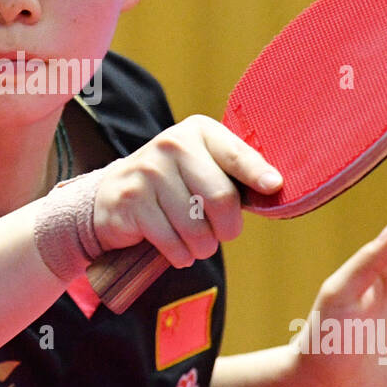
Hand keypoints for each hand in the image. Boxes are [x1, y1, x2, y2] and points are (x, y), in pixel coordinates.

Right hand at [91, 115, 282, 264]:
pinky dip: (180, 255)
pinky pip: (172, 243)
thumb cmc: (174, 185)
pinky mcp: (132, 200)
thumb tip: (275, 187)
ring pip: (196, 227)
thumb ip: (236, 174)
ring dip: (203, 247)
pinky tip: (175, 248)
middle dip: (228, 228)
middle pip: (221, 198)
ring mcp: (148, 171)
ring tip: (196, 242)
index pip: (235, 154)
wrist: (112, 195)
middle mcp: (172, 144)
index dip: (257, 173)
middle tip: (222, 233)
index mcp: (198, 131)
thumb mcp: (204, 167)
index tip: (274, 187)